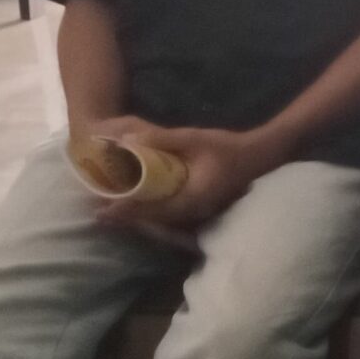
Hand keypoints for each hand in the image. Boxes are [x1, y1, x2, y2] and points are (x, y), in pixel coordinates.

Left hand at [94, 124, 270, 233]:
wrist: (260, 157)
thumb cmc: (228, 148)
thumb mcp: (193, 138)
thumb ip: (161, 139)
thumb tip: (125, 140)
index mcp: (191, 197)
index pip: (152, 210)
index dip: (127, 211)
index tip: (103, 211)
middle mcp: (193, 210)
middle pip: (154, 220)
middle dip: (127, 217)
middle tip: (100, 214)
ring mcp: (198, 211)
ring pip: (162, 220)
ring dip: (138, 216)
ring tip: (114, 212)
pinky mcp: (198, 206)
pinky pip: (170, 213)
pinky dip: (151, 212)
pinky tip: (140, 205)